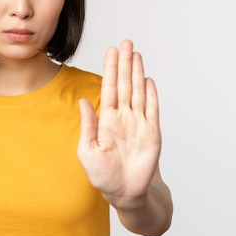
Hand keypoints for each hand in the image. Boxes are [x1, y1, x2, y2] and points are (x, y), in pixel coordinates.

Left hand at [78, 40, 161, 206]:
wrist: (124, 192)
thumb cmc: (102, 174)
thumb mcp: (87, 150)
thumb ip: (88, 125)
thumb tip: (83, 101)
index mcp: (106, 119)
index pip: (109, 88)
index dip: (110, 69)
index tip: (111, 51)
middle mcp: (123, 117)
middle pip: (125, 84)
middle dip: (125, 63)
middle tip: (126, 42)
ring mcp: (138, 123)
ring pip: (138, 92)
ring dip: (137, 73)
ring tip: (136, 54)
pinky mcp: (152, 132)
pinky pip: (152, 109)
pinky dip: (151, 94)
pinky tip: (148, 79)